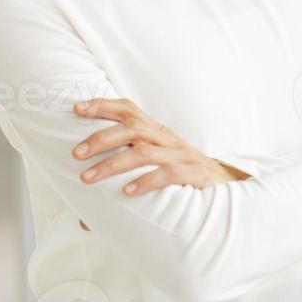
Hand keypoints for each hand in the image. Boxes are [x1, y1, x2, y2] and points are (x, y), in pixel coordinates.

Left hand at [71, 98, 246, 199]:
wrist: (224, 184)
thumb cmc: (181, 173)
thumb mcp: (157, 159)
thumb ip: (126, 166)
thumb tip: (85, 195)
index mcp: (156, 130)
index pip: (129, 109)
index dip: (103, 105)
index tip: (77, 108)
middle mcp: (166, 138)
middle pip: (132, 128)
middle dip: (101, 138)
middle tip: (76, 153)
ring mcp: (180, 155)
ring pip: (144, 152)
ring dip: (113, 164)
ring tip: (87, 178)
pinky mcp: (193, 173)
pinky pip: (167, 174)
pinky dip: (145, 181)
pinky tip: (125, 192)